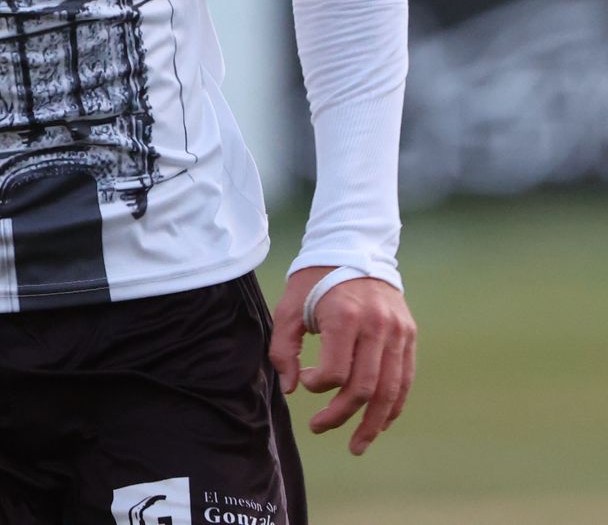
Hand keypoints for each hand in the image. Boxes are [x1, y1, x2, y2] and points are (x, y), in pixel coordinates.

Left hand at [270, 267, 417, 455]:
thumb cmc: (313, 281)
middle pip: (365, 387)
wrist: (354, 248)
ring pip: (391, 390)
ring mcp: (398, 332)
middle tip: (319, 427)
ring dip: (373, 423)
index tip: (307, 382)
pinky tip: (379, 423)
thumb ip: (284, 348)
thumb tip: (292, 388)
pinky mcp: (408, 335)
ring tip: (356, 444)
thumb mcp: (288, 307)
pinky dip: (393, 405)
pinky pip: (404, 379)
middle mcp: (378, 326)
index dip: (319, 387)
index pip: (337, 372)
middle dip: (341, 415)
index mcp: (345, 317)